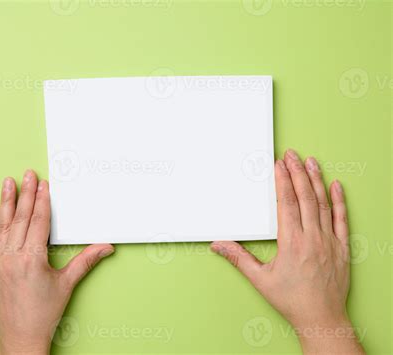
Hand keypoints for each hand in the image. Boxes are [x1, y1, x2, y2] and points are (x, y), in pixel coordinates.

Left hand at [0, 170, 113, 354]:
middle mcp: (11, 258)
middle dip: (25, 193)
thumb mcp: (67, 284)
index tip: (43, 184)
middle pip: (20, 218)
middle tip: (27, 174)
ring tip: (8, 183)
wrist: (19, 337)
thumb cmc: (44, 313)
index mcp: (32, 259)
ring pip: (2, 226)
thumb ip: (86, 260)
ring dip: (6, 203)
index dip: (42, 200)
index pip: (39, 221)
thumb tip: (106, 247)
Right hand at [211, 150, 364, 353]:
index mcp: (292, 242)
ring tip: (311, 162)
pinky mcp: (342, 247)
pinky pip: (341, 219)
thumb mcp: (260, 280)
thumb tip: (218, 245)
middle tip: (292, 155)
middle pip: (304, 197)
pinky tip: (336, 185)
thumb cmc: (292, 300)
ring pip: (323, 204)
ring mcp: (329, 241)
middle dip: (297, 172)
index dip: (282, 181)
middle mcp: (312, 238)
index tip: (279, 165)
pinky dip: (339, 201)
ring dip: (316, 181)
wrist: (322, 318)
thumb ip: (239, 258)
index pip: (286, 203)